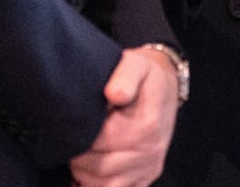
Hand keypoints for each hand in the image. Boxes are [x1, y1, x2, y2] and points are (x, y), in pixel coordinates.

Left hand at [69, 47, 178, 186]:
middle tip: (73, 139)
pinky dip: (99, 185)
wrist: (167, 88)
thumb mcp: (135, 64)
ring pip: (103, 186)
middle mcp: (149, 152)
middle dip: (78, 157)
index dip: (78, 138)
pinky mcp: (146, 178)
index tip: (73, 125)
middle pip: (97, 169)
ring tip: (83, 152)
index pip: (97, 145)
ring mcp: (148, 168)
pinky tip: (91, 171)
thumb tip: (114, 93)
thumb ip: (125, 76)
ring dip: (86, 174)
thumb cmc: (144, 76)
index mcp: (144, 126)